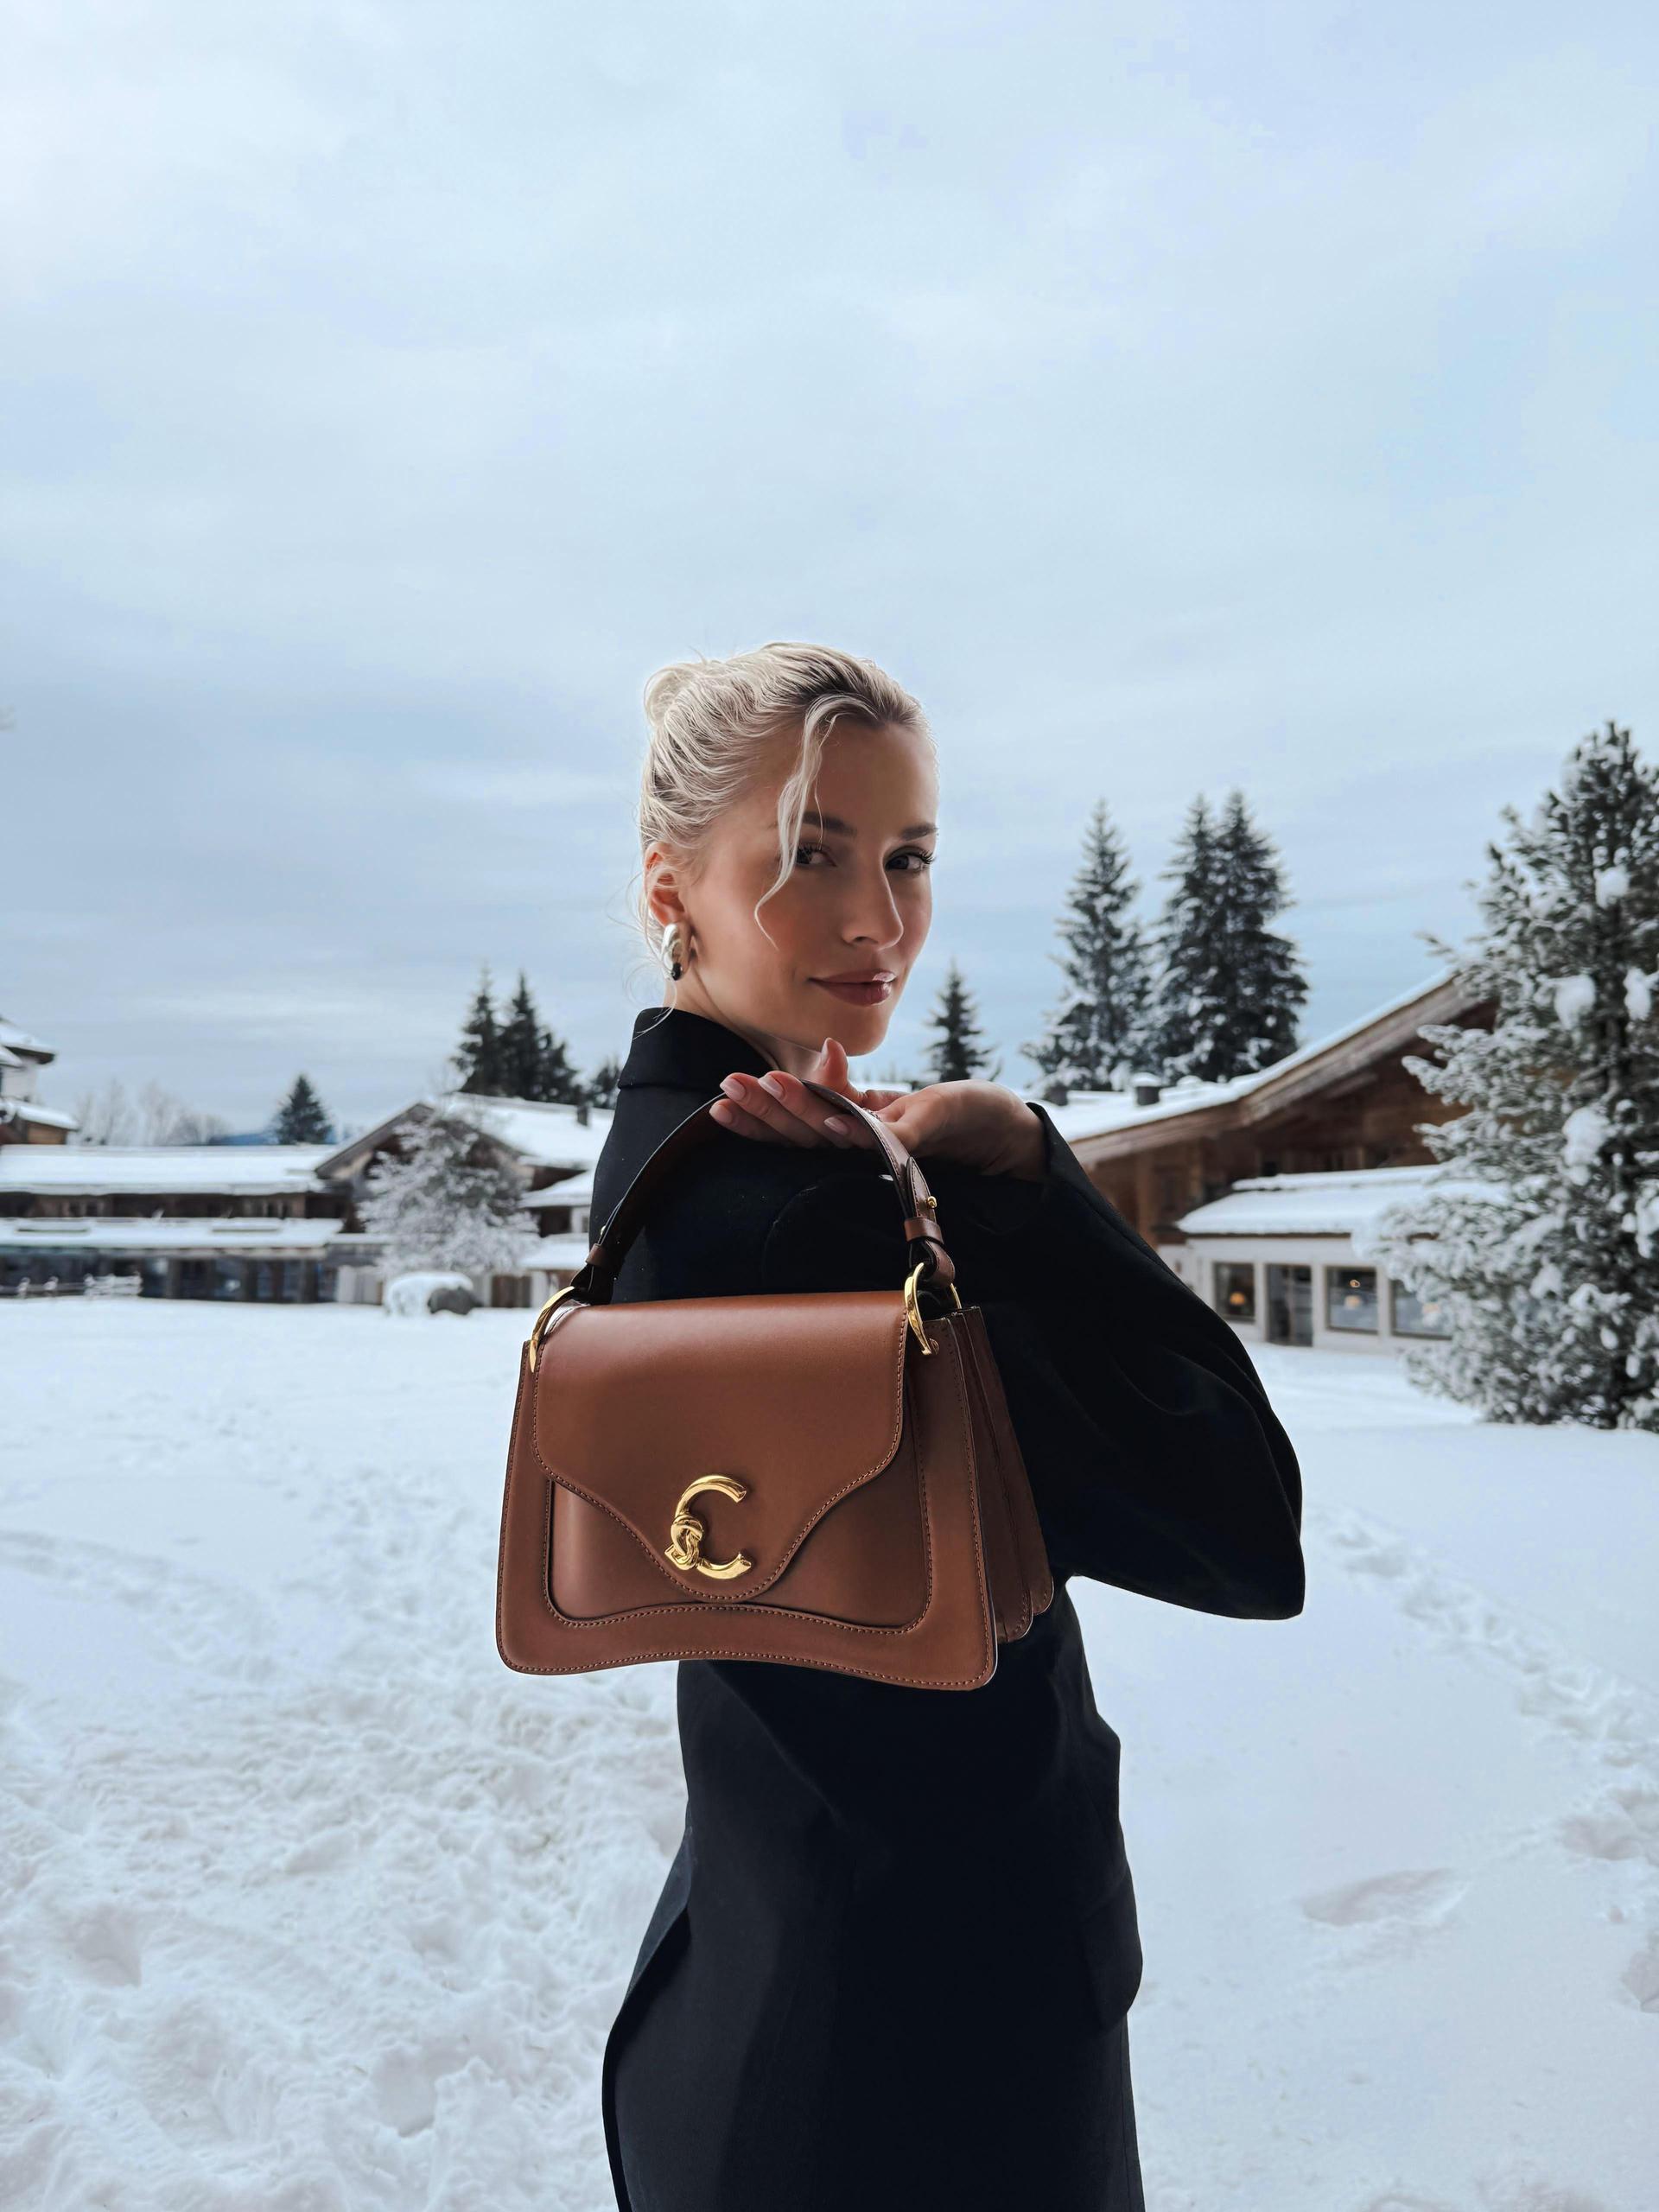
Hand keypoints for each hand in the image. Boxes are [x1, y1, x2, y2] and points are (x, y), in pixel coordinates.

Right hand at [710, 1041, 1045, 1179]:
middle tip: (727, 1088)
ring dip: (796, 1114)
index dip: (755, 1118)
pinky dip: (853, 1129)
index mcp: (843, 1138)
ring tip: (763, 1087)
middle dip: (762, 1111)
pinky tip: (828, 1118)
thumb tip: (825, 1051)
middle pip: (801, 1134)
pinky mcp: (918, 1144)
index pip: (790, 1131)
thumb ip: (846, 1083)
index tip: (719, 1100)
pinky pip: (880, 1138)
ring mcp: (886, 1150)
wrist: (997, 1133)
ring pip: (831, 1135)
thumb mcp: (882, 1095)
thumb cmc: (939, 1118)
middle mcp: (859, 1151)